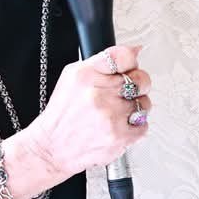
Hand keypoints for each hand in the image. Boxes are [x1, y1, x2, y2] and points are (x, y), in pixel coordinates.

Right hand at [20, 45, 151, 177]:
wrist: (53, 148)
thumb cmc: (63, 114)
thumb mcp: (73, 77)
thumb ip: (103, 62)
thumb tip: (135, 50)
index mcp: (86, 75)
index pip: (124, 56)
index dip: (131, 62)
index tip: (128, 68)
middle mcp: (99, 95)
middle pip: (140, 79)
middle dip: (136, 85)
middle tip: (123, 94)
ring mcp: (111, 117)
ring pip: (145, 103)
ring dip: (135, 108)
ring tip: (116, 113)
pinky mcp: (120, 137)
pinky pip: (143, 125)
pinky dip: (134, 127)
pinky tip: (117, 126)